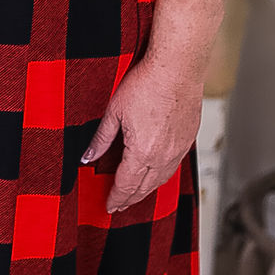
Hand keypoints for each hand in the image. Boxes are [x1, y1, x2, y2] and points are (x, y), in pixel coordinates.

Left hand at [81, 56, 202, 213]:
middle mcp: (163, 157)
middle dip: (129, 199)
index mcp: (142, 153)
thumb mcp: (114, 111)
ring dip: (146, 190)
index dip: (116, 197)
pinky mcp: (187, 141)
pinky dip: (160, 176)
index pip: (126, 185)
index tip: (109, 206)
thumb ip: (101, 139)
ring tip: (134, 195)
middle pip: (144, 188)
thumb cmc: (147, 84)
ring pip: (160, 180)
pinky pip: (172, 167)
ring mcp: (178, 150)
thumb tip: (87, 157)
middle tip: (118, 205)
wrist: (177, 69)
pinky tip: (154, 174)